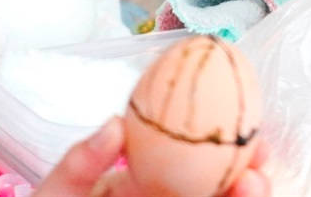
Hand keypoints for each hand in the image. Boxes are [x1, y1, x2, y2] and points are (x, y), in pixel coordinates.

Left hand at [37, 117, 267, 196]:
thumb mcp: (53, 196)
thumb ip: (80, 163)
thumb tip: (116, 122)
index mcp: (141, 186)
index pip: (191, 158)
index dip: (225, 142)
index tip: (245, 129)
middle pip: (219, 188)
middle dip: (250, 177)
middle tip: (257, 169)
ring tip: (253, 187)